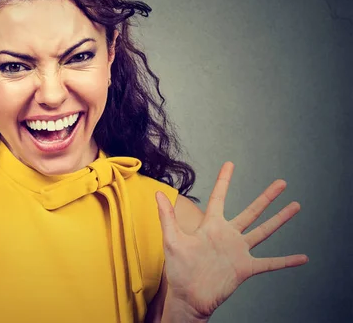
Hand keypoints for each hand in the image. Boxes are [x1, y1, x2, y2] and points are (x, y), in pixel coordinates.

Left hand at [156, 162, 307, 318]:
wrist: (188, 298)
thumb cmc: (178, 270)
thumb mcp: (171, 240)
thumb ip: (167, 216)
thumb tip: (158, 192)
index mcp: (211, 226)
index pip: (219, 197)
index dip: (225, 180)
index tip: (230, 164)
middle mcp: (228, 235)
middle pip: (252, 211)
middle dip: (267, 197)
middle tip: (281, 182)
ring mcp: (238, 251)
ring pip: (264, 231)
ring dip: (280, 219)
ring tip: (295, 206)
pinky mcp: (245, 268)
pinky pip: (270, 263)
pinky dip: (286, 261)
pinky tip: (303, 257)